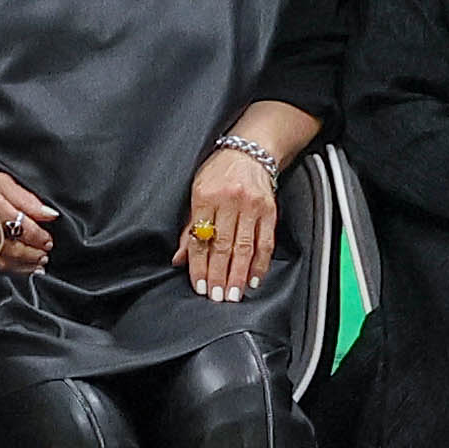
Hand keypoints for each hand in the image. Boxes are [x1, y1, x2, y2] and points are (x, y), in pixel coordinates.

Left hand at [183, 144, 284, 297]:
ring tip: (234, 294)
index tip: (199, 285)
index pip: (200, 238)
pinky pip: (265, 242)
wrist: (250, 151)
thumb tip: (179, 259)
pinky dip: (260, 263)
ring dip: (239, 274)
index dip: (199, 265)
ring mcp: (251, 206)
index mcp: (205, 196)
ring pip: (244, 247)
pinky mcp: (269, 210)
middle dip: (219, 275)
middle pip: (222, 245)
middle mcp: (229, 201)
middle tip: (216, 297)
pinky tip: (255, 278)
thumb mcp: (197, 192)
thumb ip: (189, 227)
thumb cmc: (219, 172)